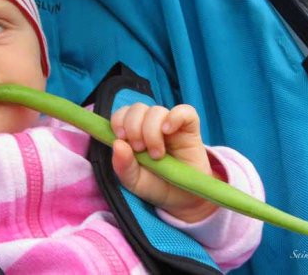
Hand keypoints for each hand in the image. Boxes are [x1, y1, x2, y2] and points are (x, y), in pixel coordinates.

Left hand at [110, 103, 218, 222]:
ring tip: (157, 154)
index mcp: (133, 133)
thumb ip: (123, 165)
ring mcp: (170, 125)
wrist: (183, 199)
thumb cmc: (156, 185)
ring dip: (151, 131)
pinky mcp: (190, 128)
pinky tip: (168, 131)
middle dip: (134, 128)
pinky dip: (174, 117)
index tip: (122, 139)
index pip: (122, 113)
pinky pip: (185, 111)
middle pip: (138, 108)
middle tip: (140, 150)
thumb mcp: (134, 181)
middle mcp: (150, 125)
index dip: (119, 121)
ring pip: (156, 111)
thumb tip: (117, 144)